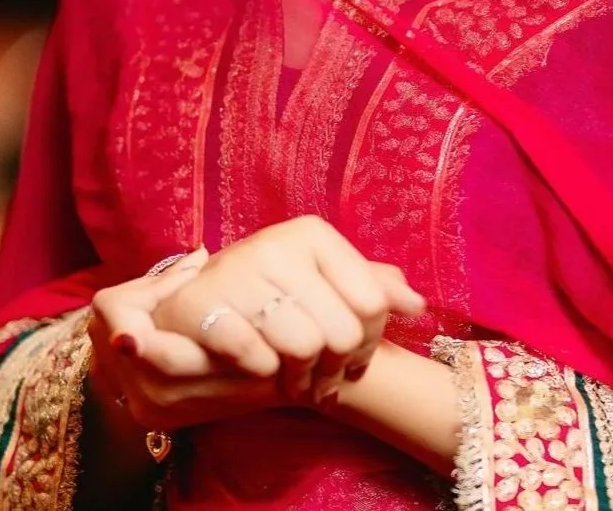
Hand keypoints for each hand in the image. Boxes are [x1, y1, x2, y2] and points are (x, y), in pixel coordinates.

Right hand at [89, 218, 425, 430]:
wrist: (194, 304)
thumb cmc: (273, 295)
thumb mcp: (323, 282)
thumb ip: (373, 288)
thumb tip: (417, 304)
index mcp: (312, 233)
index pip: (373, 300)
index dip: (373, 340)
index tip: (357, 354)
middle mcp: (276, 243)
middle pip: (343, 330)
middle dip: (340, 366)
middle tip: (327, 374)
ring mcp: (237, 272)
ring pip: (305, 347)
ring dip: (305, 378)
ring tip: (298, 378)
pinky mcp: (202, 306)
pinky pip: (258, 357)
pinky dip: (266, 374)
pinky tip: (266, 371)